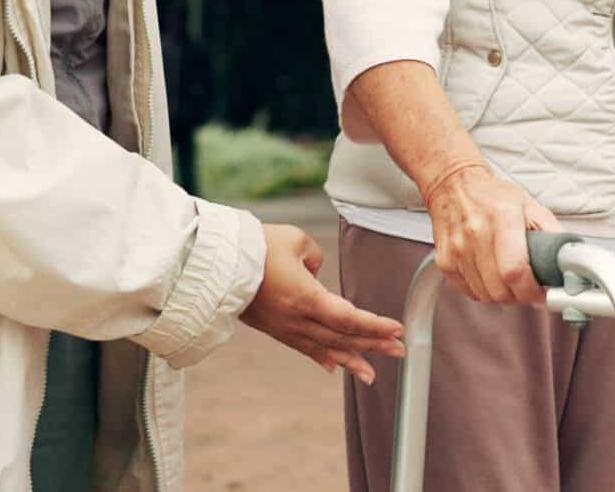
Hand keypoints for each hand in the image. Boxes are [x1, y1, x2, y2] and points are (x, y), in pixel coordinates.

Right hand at [239, 223, 405, 381]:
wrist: (215, 265)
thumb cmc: (254, 247)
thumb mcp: (294, 240)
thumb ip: (315, 258)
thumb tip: (317, 274)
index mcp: (304, 297)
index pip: (348, 318)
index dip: (374, 326)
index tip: (397, 329)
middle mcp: (296, 319)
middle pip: (342, 337)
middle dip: (372, 344)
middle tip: (399, 350)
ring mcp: (284, 327)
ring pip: (324, 348)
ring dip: (351, 360)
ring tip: (372, 373)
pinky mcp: (274, 329)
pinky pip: (303, 347)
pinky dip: (322, 357)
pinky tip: (335, 366)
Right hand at [425, 162, 560, 305]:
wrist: (454, 185)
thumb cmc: (494, 196)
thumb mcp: (531, 206)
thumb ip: (553, 234)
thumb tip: (572, 262)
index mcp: (502, 216)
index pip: (515, 270)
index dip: (532, 290)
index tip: (543, 292)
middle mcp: (476, 232)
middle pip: (501, 289)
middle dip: (521, 296)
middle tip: (530, 287)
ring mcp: (457, 249)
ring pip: (486, 295)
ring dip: (504, 296)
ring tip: (512, 280)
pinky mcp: (445, 261)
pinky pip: (470, 292)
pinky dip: (485, 291)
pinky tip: (492, 276)